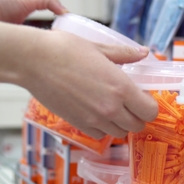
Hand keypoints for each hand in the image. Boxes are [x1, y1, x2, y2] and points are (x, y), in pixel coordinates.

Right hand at [20, 30, 158, 138]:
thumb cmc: (64, 50)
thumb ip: (125, 54)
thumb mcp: (99, 48)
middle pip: (138, 126)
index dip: (149, 105)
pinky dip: (103, 128)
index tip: (143, 96)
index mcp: (120, 88)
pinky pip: (100, 135)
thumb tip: (144, 53)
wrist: (33, 61)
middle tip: (130, 102)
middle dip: (138, 115)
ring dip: (121, 123)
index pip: (150, 111)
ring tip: (112, 106)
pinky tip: (97, 112)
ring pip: (120, 133)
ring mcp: (94, 119)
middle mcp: (110, 108)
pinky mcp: (78, 124)